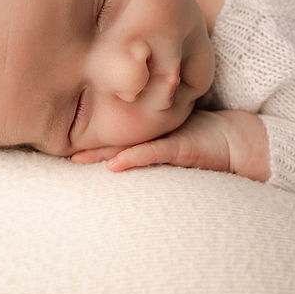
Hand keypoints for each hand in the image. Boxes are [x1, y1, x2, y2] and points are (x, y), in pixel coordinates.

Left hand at [70, 109, 269, 181]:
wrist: (240, 138)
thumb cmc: (205, 136)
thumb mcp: (171, 134)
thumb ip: (148, 137)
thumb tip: (116, 151)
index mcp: (147, 127)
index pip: (111, 129)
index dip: (85, 133)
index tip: (57, 137)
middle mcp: (152, 130)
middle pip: (112, 136)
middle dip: (85, 144)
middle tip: (55, 148)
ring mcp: (166, 137)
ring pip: (127, 144)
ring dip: (101, 153)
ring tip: (76, 160)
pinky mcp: (181, 147)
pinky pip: (153, 154)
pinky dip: (133, 159)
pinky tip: (114, 166)